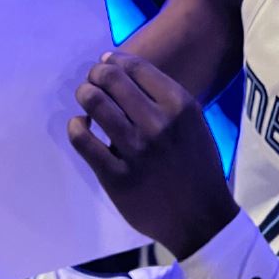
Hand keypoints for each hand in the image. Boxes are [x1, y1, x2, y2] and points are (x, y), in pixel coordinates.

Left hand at [69, 51, 237, 259]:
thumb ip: (165, 99)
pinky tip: (81, 126)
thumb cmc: (197, 166)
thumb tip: (123, 70)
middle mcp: (157, 123)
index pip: (136, 67)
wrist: (202, 218)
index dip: (114, 60)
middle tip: (93, 80)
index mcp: (180, 106)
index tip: (106, 63)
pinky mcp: (116, 177)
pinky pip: (83, 140)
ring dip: (84, 94)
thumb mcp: (193, 123)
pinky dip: (76, 126)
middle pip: (111, 79)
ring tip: (86, 98)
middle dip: (96, 74)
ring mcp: (136, 151)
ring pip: (94, 103)